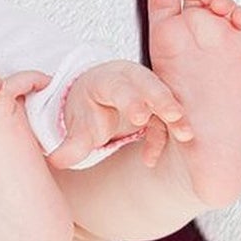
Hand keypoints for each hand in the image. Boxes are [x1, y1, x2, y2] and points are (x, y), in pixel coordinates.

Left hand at [47, 60, 191, 170]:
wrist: (95, 98)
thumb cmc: (87, 109)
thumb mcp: (77, 125)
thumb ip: (70, 145)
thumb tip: (55, 161)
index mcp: (106, 80)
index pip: (119, 86)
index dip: (131, 100)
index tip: (140, 116)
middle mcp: (130, 80)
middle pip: (149, 85)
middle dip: (162, 100)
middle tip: (174, 116)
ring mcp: (147, 90)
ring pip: (165, 100)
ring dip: (176, 117)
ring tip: (185, 135)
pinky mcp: (158, 105)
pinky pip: (165, 120)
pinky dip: (162, 138)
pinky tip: (149, 159)